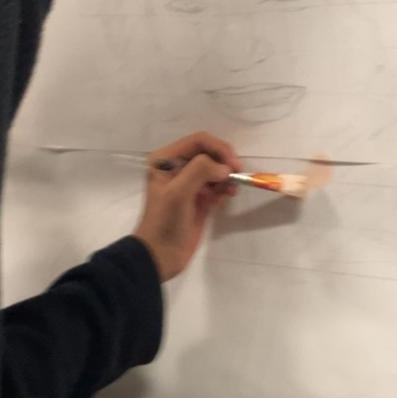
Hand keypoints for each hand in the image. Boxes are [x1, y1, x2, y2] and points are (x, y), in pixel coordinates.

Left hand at [134, 132, 242, 281]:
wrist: (160, 255)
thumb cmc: (164, 221)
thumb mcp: (178, 192)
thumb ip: (200, 171)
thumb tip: (224, 168)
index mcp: (165, 160)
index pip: (198, 141)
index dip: (218, 148)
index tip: (232, 164)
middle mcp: (177, 168)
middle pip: (208, 153)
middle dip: (224, 161)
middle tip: (237, 174)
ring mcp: (189, 185)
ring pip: (214, 169)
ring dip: (226, 175)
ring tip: (233, 188)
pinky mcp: (199, 200)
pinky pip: (217, 186)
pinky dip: (225, 187)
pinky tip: (229, 194)